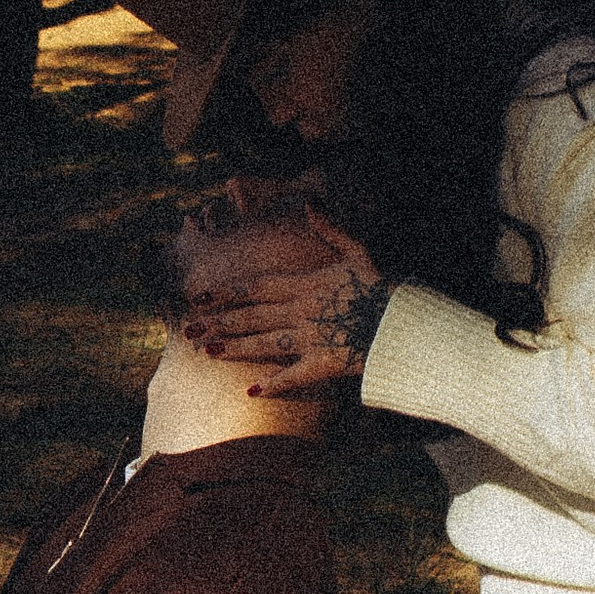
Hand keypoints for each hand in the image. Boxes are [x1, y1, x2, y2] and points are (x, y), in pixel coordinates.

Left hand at [183, 203, 388, 393]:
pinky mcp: (325, 363)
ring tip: (207, 352)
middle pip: (253, 317)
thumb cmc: (381, 286)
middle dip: (219, 323)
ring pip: (265, 344)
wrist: (404, 321)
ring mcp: (312, 339)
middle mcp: (302, 311)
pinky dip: (274, 384)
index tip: (200, 297)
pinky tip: (252, 391)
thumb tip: (312, 202)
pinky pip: (295, 376)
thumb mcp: (358, 251)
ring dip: (235, 349)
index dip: (226, 292)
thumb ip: (331, 229)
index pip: (256, 287)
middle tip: (189, 330)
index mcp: (306, 285)